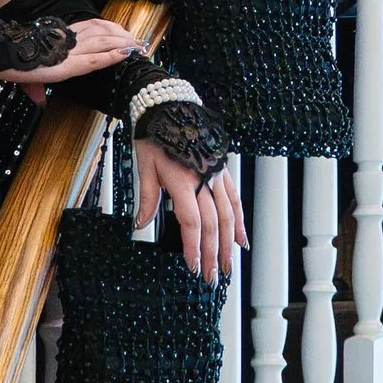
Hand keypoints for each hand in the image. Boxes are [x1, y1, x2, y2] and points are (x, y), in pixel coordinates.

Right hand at [7, 15, 138, 104]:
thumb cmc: (7, 61)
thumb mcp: (25, 75)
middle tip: (139, 40)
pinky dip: (111, 56)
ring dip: (123, 44)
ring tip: (138, 47)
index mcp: (59, 38)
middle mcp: (66, 41)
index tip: (125, 32)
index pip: (91, 27)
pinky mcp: (66, 65)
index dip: (110, 28)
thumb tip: (39, 102)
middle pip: (102, 32)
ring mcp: (67, 52)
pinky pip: (93, 59)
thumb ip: (35, 87)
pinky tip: (125, 54)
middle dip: (123, 36)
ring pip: (102, 43)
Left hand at [135, 134, 245, 281]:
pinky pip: (235, 200)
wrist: (170, 106)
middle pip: (213, 225)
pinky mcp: (222, 171)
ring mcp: (216, 176)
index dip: (193, 247)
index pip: (191, 222)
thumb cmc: (155, 134)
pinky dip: (239, 221)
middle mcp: (203, 180)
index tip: (192, 266)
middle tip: (211, 277)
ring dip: (229, 244)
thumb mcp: (144, 166)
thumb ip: (148, 198)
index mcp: (182, 180)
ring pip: (228, 216)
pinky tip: (241, 239)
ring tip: (229, 266)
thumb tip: (141, 224)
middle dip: (213, 254)